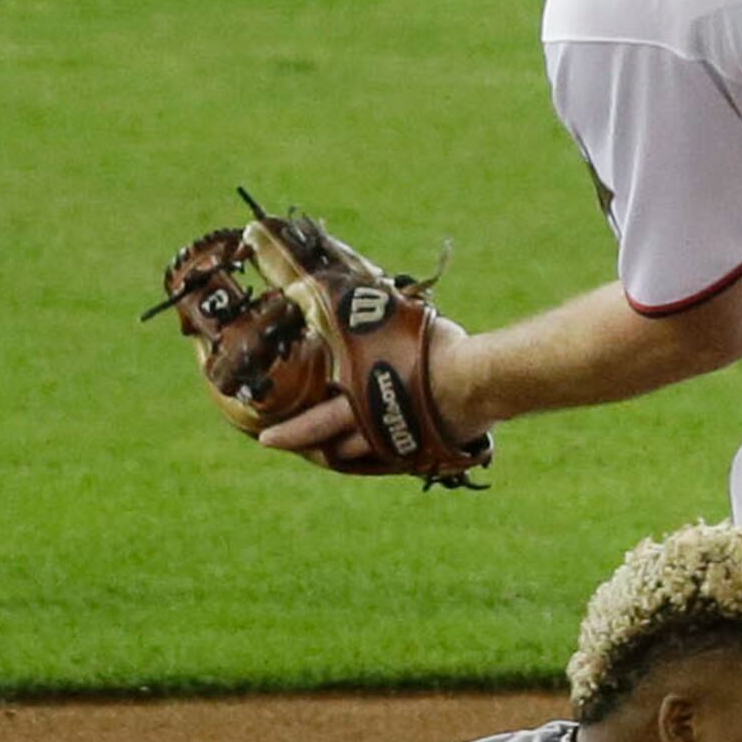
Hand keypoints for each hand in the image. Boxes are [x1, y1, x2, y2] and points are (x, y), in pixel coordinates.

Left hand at [255, 311, 482, 472]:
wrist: (476, 379)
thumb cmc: (428, 345)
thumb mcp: (384, 315)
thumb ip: (353, 309)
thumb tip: (306, 285)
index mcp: (357, 398)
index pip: (313, 422)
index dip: (288, 432)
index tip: (265, 437)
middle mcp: (371, 426)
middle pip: (330, 446)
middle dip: (305, 444)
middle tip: (283, 446)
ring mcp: (399, 443)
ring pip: (361, 454)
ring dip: (342, 451)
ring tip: (329, 448)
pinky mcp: (426, 450)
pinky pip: (396, 455)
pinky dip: (381, 451)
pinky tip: (380, 444)